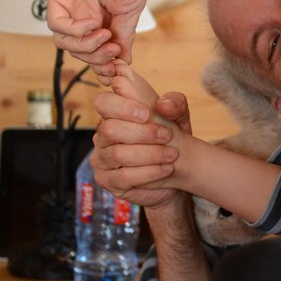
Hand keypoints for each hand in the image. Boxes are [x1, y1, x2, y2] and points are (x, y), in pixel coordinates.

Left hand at [48, 0, 149, 79]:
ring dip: (86, 46)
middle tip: (113, 50)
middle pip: (75, 50)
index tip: (115, 68)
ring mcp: (67, 5)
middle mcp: (78, 14)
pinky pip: (57, 24)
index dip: (100, 64)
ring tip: (106, 36)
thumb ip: (124, 38)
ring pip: (62, 42)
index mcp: (95, 19)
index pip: (89, 51)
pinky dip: (76, 31)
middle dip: (95, 57)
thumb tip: (123, 62)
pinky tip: (94, 24)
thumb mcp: (129, 14)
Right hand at [90, 63, 186, 209]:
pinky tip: (166, 169)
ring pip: (118, 154)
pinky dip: (149, 172)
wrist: (176, 170)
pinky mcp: (106, 179)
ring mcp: (101, 157)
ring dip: (150, 154)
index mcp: (115, 111)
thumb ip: (176, 104)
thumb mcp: (179, 117)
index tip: (147, 114)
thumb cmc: (171, 138)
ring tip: (172, 154)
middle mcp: (103, 133)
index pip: (104, 101)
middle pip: (109, 129)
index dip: (123, 106)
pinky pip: (123, 176)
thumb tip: (163, 105)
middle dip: (143, 133)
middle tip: (167, 136)